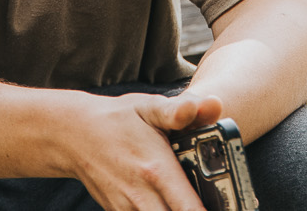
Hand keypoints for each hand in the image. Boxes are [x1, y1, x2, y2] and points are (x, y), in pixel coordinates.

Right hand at [66, 89, 222, 210]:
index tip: (232, 207)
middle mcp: (141, 196)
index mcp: (156, 170)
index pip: (190, 209)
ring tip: (196, 201)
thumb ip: (181, 111)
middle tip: (221, 204)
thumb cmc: (118, 120)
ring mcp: (128, 209)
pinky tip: (173, 203)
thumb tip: (214, 105)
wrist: (74, 135)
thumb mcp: (149, 107)